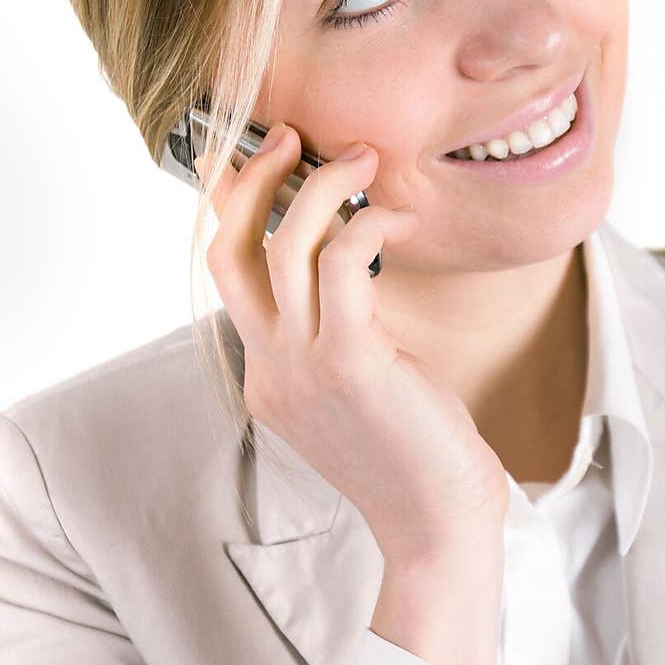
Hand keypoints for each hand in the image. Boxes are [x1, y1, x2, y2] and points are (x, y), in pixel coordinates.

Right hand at [197, 124, 508, 563]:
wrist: (438, 528)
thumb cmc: (416, 453)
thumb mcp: (362, 385)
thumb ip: (341, 331)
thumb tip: (353, 263)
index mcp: (266, 374)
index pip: (229, 274)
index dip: (237, 207)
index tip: (263, 160)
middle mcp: (270, 369)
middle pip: (226, 251)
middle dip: (248, 180)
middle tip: (291, 136)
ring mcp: (302, 369)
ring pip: (283, 247)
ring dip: (320, 187)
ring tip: (364, 160)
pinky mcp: (351, 364)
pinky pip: (345, 264)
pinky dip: (369, 224)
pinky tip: (400, 219)